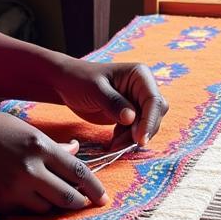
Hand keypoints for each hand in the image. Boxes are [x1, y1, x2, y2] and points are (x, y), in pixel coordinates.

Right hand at [0, 109, 107, 214]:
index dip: (95, 187)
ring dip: (55, 207)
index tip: (103, 197)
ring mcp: (14, 188)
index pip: (79, 171)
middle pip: (69, 196)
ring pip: (48, 209)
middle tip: (85, 205)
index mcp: (38, 145)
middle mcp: (30, 168)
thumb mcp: (19, 127)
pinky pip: (24, 213)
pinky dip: (32, 209)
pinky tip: (30, 202)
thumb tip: (74, 151)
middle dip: (80, 203)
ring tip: (55, 202)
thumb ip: (49, 144)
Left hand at [53, 59, 168, 147]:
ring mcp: (136, 102)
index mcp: (139, 75)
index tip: (140, 139)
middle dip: (142, 131)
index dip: (150, 121)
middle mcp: (142, 88)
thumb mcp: (95, 90)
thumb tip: (132, 118)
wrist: (65, 84)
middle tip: (122, 143)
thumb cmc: (79, 80)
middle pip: (155, 114)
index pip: (154, 100)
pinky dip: (126, 139)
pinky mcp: (129, 115)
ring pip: (146, 125)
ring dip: (132, 138)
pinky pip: (135, 131)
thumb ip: (113, 103)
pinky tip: (113, 141)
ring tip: (114, 144)